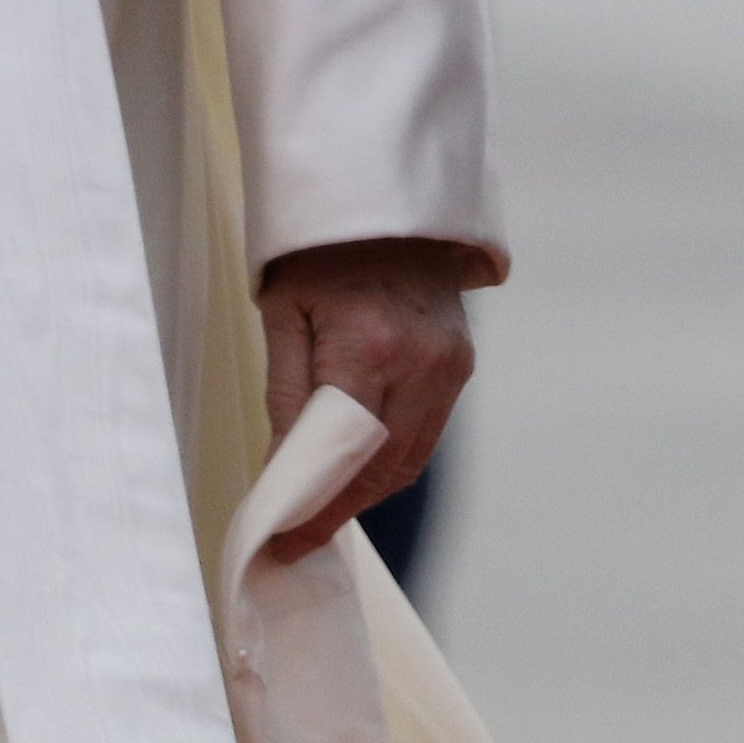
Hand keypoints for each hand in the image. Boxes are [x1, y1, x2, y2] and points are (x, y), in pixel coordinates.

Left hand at [253, 237, 477, 564]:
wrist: (388, 199)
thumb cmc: (321, 252)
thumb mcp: (284, 313)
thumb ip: (287, 395)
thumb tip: (282, 472)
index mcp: (369, 346)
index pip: (342, 456)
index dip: (313, 507)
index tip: (283, 543)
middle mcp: (420, 363)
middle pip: (382, 471)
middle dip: (338, 510)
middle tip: (297, 535)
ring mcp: (449, 366)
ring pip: (409, 461)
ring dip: (366, 491)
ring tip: (322, 507)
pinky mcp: (461, 365)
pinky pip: (426, 434)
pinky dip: (392, 460)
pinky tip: (358, 467)